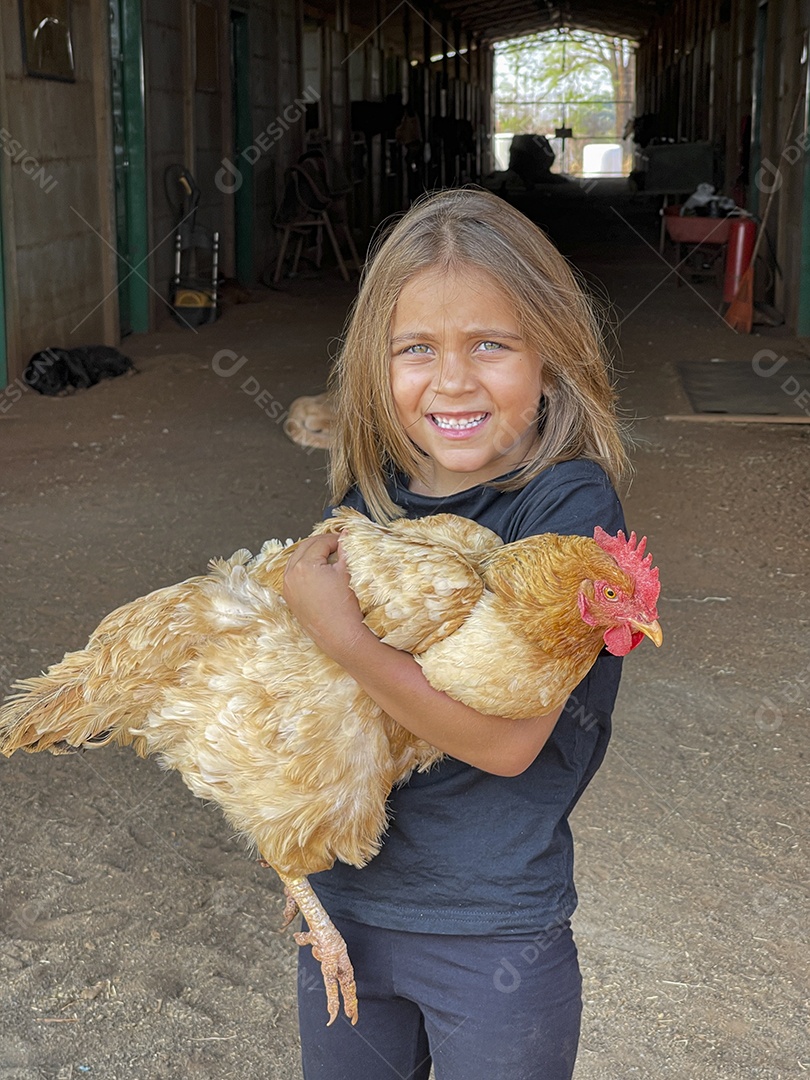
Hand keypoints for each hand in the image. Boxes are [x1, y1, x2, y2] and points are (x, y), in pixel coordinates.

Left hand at [282, 534, 367, 660]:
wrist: (341, 636)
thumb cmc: (345, 607)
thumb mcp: (347, 572)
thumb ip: (345, 549)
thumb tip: (346, 534)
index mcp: (305, 566)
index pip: (320, 542)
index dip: (335, 539)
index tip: (345, 540)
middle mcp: (291, 575)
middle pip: (305, 547)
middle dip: (321, 543)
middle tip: (337, 544)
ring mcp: (288, 587)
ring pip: (296, 560)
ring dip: (310, 554)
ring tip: (328, 556)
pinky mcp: (290, 598)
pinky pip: (294, 575)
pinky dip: (304, 568)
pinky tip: (318, 571)